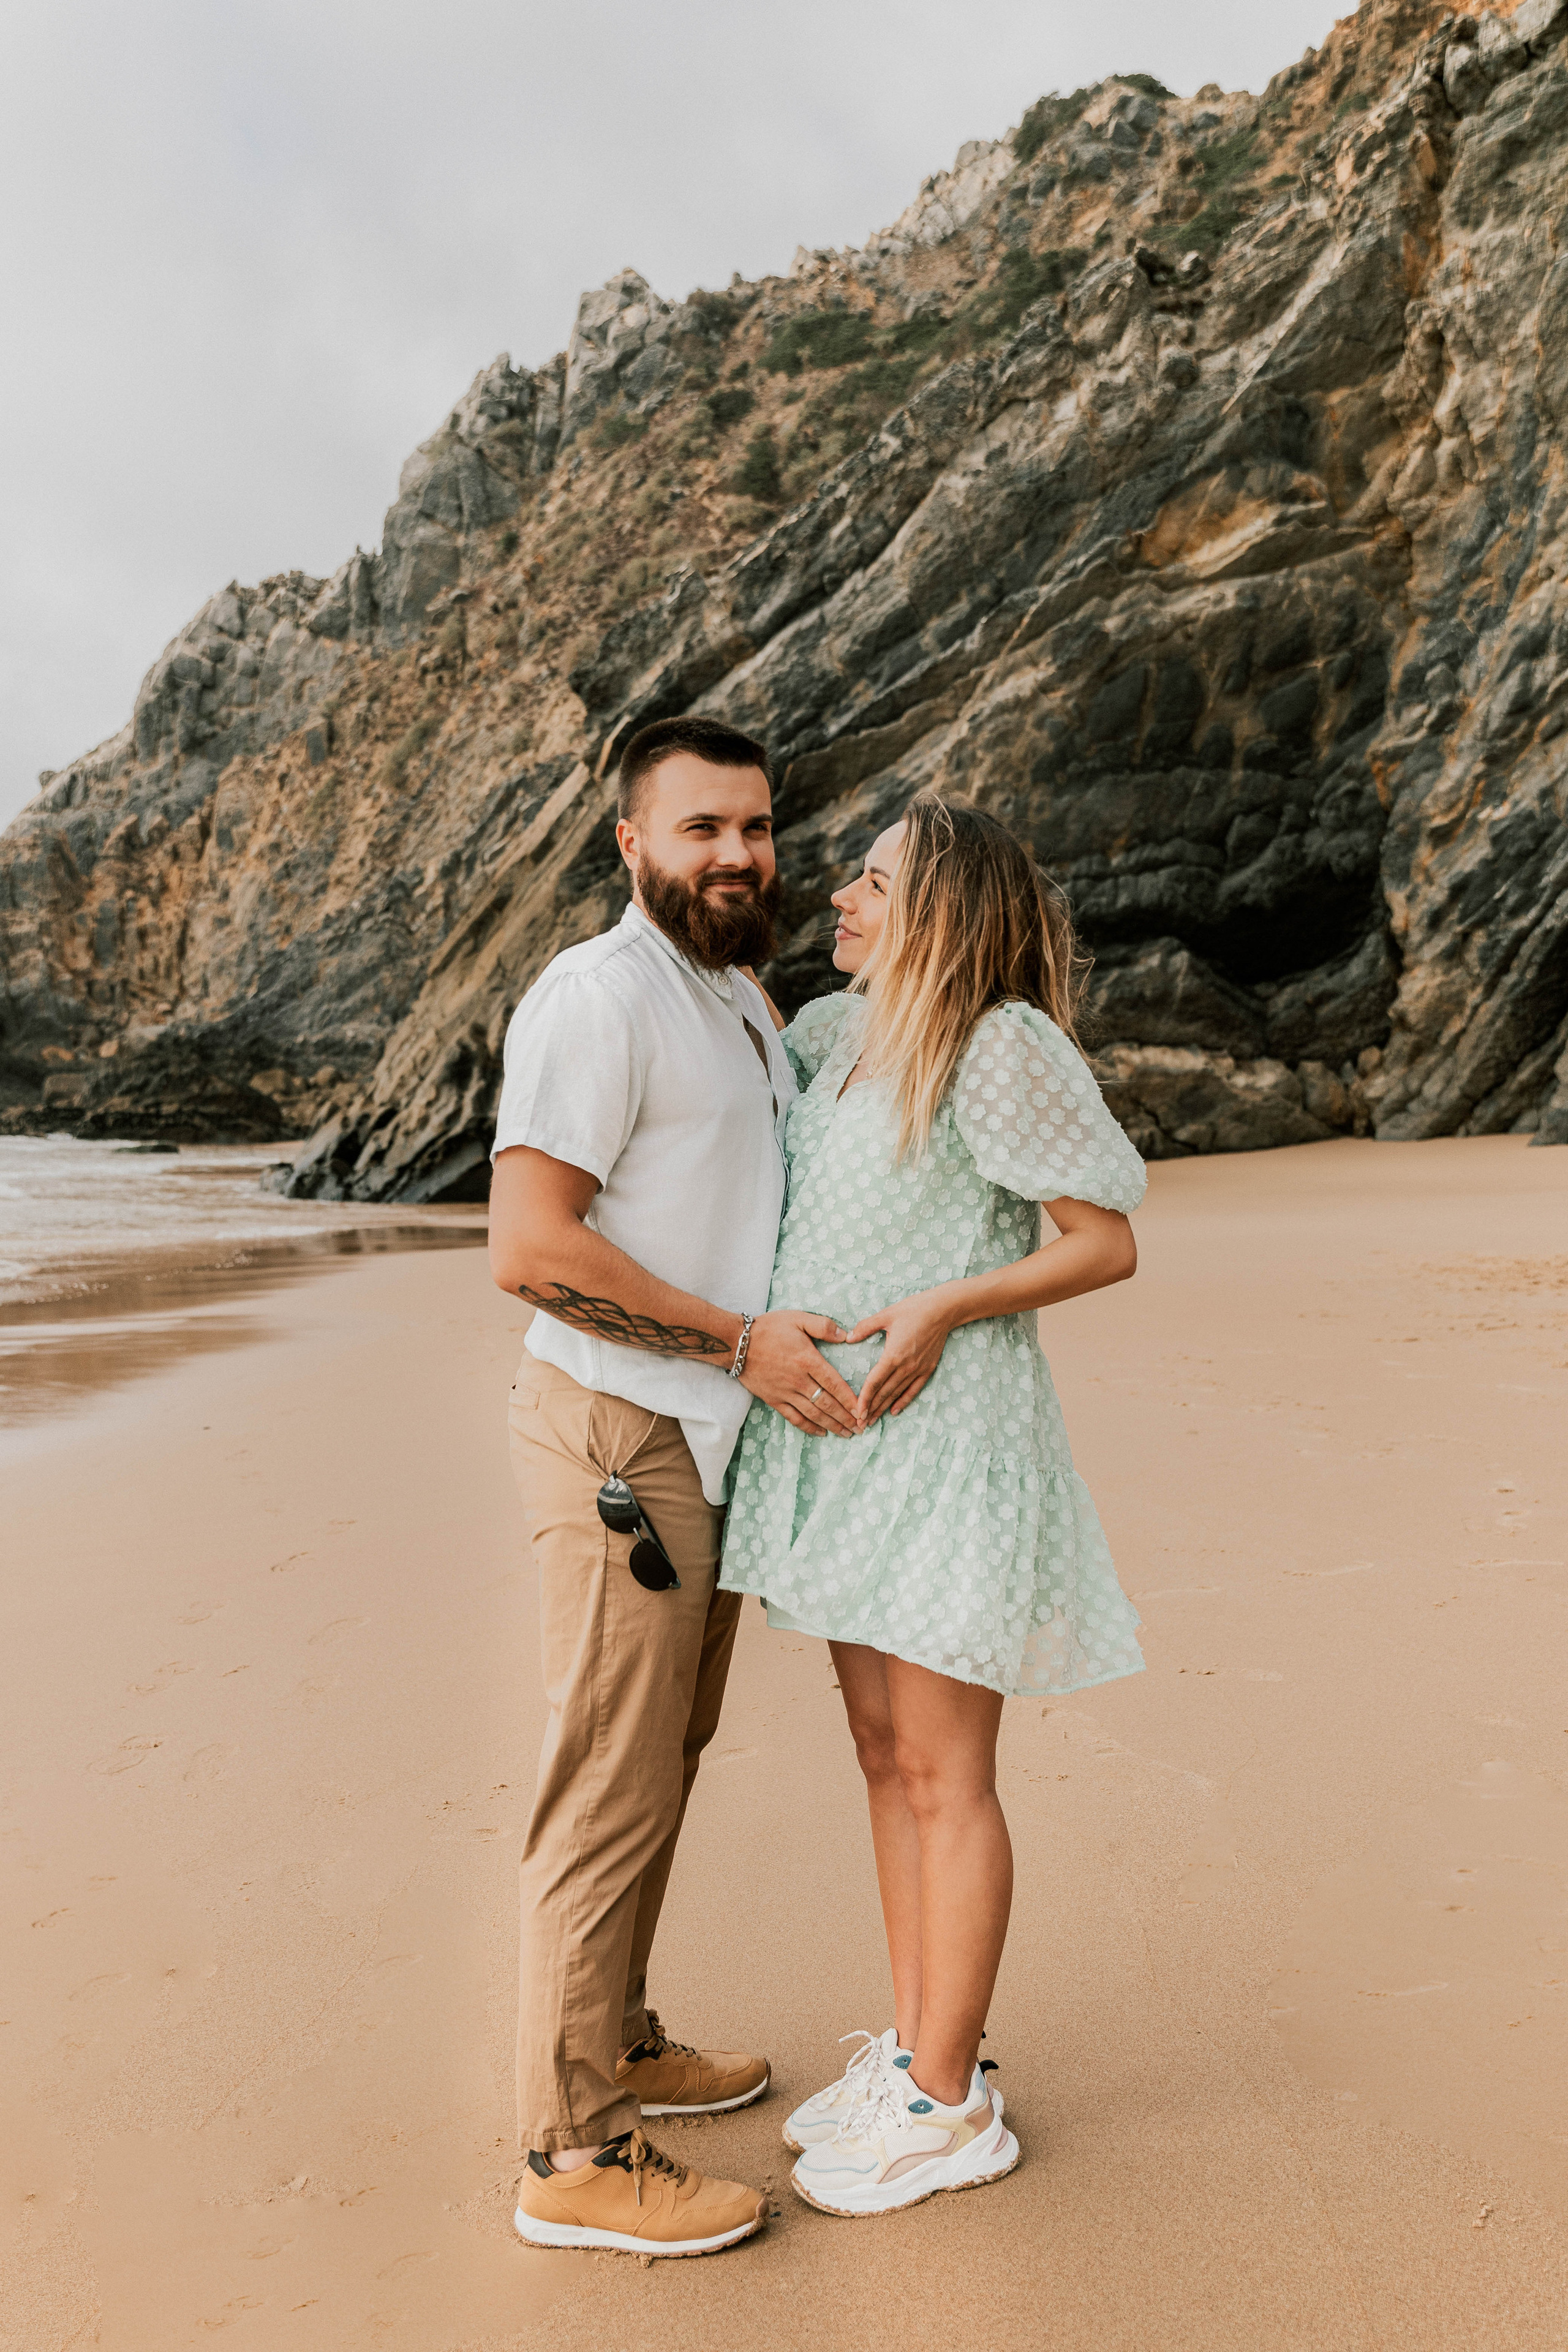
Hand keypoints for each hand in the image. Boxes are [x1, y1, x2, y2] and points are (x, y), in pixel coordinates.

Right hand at [740, 1310, 859, 1435]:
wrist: (736, 1342)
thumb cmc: (768, 1328)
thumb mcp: (797, 1318)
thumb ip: (823, 1326)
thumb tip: (846, 1336)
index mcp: (807, 1359)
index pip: (834, 1384)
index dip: (850, 1399)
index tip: (863, 1409)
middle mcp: (798, 1380)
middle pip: (827, 1403)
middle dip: (845, 1417)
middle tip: (861, 1428)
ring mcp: (785, 1392)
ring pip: (813, 1413)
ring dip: (832, 1425)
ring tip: (846, 1434)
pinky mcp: (773, 1399)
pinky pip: (793, 1418)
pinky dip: (808, 1427)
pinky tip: (821, 1433)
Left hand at [847, 1287, 958, 1424]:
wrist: (943, 1310)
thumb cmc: (913, 1310)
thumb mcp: (886, 1315)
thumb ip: (865, 1327)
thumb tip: (848, 1338)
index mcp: (893, 1355)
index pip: (875, 1382)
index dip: (865, 1398)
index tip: (856, 1412)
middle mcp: (906, 1366)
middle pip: (885, 1393)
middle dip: (871, 1410)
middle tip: (860, 1425)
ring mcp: (918, 1369)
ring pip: (897, 1393)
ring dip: (884, 1408)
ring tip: (872, 1421)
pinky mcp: (928, 1369)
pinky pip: (914, 1390)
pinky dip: (903, 1401)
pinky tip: (894, 1411)